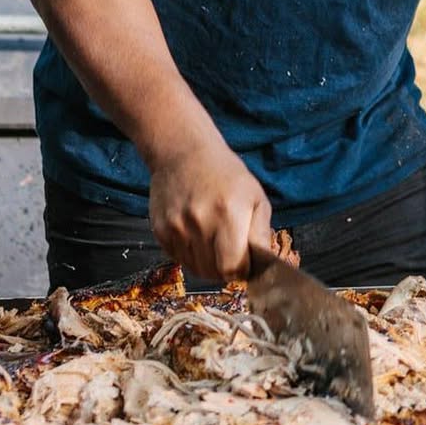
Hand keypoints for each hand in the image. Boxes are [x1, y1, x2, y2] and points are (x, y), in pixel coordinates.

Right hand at [148, 136, 272, 281]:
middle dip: (226, 268)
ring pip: (196, 269)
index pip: (233, 268)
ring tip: (212, 240)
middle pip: (214, 273)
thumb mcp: (255, 196)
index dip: (242, 270)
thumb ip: (262, 234)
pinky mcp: (160, 230)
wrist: (183, 152)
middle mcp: (200, 222)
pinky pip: (178, 259)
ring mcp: (177, 228)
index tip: (245, 261)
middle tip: (229, 251)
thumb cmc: (225, 174)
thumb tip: (265, 265)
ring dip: (207, 263)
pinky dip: (189, 255)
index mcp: (228, 214)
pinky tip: (195, 234)